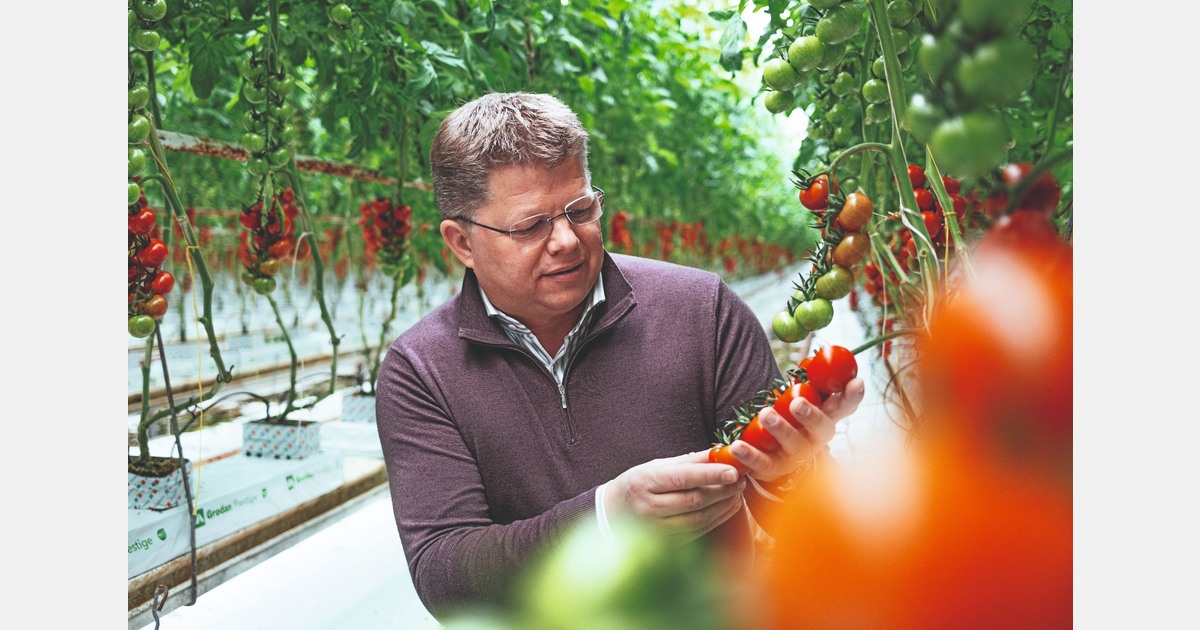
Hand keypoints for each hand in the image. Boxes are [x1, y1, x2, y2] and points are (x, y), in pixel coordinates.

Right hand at [605, 450, 746, 541]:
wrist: (615, 511)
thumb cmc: (640, 483)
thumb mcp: (658, 466)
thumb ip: (689, 461)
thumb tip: (720, 452)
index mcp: (644, 482)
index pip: (681, 478)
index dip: (709, 475)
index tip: (732, 470)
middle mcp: (648, 507)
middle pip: (693, 500)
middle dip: (722, 490)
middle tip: (740, 479)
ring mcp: (657, 528)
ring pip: (699, 519)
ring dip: (724, 505)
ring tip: (737, 491)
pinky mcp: (667, 542)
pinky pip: (699, 531)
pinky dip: (718, 519)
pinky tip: (729, 506)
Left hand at [731, 377, 865, 482]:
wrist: (771, 458)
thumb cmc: (789, 419)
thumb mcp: (801, 399)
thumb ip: (810, 382)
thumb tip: (822, 357)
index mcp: (824, 419)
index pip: (844, 407)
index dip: (852, 396)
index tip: (857, 382)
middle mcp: (815, 439)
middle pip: (821, 430)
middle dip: (812, 415)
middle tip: (798, 402)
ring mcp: (795, 456)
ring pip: (793, 446)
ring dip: (781, 429)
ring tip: (766, 413)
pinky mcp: (772, 469)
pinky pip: (762, 463)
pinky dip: (749, 455)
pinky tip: (737, 446)